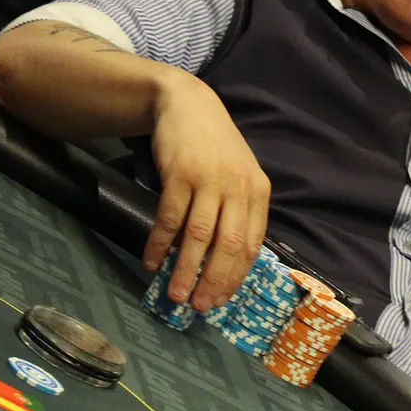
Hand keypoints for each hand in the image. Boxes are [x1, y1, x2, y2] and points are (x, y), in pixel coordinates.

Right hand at [143, 70, 269, 310]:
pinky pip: (170, 217)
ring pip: (198, 236)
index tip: (222, 300)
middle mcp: (237, 187)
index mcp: (258, 192)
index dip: (236, 276)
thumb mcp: (238, 176)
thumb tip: (225, 262)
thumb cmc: (214, 147)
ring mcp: (209, 180)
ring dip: (185, 269)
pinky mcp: (180, 173)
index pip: (251, 244)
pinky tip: (152, 261)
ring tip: (175, 295)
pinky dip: (160, 243)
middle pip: (228, 245)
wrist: (188, 104)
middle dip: (213, 281)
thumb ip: (237, 212)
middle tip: (199, 307)